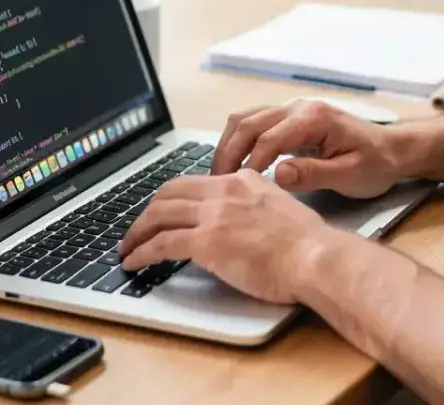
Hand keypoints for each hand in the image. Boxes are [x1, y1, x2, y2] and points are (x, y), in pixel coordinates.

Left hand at [117, 170, 333, 303]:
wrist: (315, 257)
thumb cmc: (306, 244)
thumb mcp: (278, 207)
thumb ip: (253, 206)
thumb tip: (237, 221)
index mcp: (242, 180)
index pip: (193, 182)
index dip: (169, 199)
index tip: (161, 214)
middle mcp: (225, 191)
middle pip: (168, 193)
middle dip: (146, 213)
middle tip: (137, 231)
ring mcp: (214, 215)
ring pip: (158, 215)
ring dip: (137, 233)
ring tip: (128, 249)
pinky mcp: (207, 242)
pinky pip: (161, 244)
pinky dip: (142, 253)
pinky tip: (135, 263)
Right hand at [211, 100, 401, 197]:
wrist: (393, 150)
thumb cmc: (376, 164)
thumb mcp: (351, 175)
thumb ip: (314, 174)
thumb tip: (277, 174)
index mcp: (314, 118)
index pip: (269, 138)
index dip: (250, 164)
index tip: (238, 189)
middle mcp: (299, 106)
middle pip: (249, 123)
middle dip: (229, 153)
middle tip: (216, 185)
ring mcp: (293, 108)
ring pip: (246, 118)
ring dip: (229, 144)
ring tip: (220, 176)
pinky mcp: (290, 117)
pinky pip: (254, 121)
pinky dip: (239, 140)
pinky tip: (235, 164)